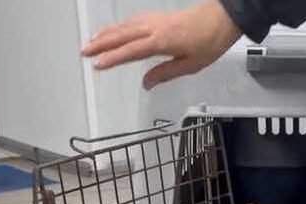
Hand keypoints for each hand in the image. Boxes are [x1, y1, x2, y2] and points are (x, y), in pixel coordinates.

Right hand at [81, 0, 241, 89]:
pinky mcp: (158, 17)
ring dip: (106, 34)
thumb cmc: (208, 43)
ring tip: (91, 42)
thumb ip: (165, 74)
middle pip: (121, 36)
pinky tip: (114, 31)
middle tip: (83, 52)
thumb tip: (145, 84)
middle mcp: (153, 28)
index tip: (97, 65)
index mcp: (160, 42)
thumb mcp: (189, 66)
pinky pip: (132, 21)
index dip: (112, 59)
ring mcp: (154, 20)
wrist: (221, 19)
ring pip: (124, 26)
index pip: (130, 51)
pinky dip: (118, 27)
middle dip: (101, 44)